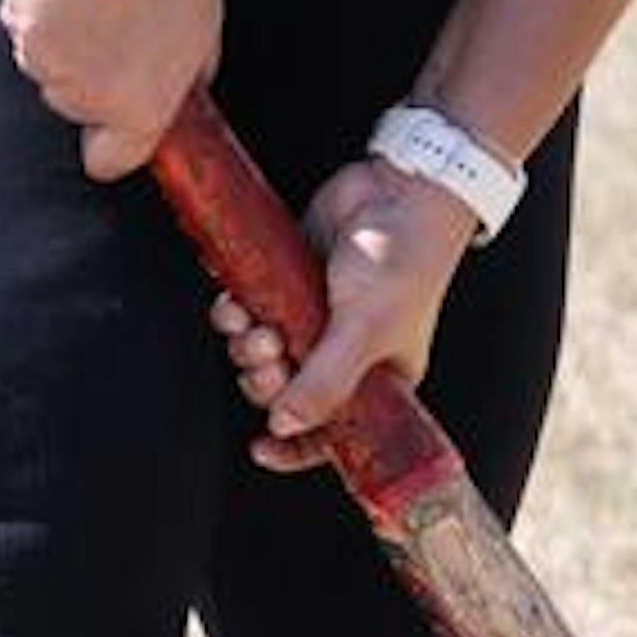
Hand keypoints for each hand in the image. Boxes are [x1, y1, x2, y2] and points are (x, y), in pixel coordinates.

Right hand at [0, 0, 221, 182]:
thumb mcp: (203, 34)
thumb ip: (183, 79)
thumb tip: (176, 93)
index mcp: (135, 109)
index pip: (109, 162)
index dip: (116, 142)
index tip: (125, 118)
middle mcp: (81, 96)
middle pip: (77, 106)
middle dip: (94, 77)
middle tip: (122, 27)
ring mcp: (41, 59)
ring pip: (50, 66)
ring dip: (67, 42)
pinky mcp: (14, 19)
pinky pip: (28, 30)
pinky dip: (44, 13)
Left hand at [208, 156, 474, 469]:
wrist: (400, 187)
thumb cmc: (403, 260)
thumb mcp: (366, 331)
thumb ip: (323, 383)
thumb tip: (282, 427)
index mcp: (376, 380)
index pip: (330, 434)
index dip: (293, 447)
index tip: (259, 449)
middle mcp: (341, 353)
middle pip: (281, 392)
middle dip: (263, 378)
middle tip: (269, 347)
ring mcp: (311, 316)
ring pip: (257, 351)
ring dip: (244, 342)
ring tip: (254, 319)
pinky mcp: (287, 278)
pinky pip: (246, 308)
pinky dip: (233, 309)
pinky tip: (233, 299)